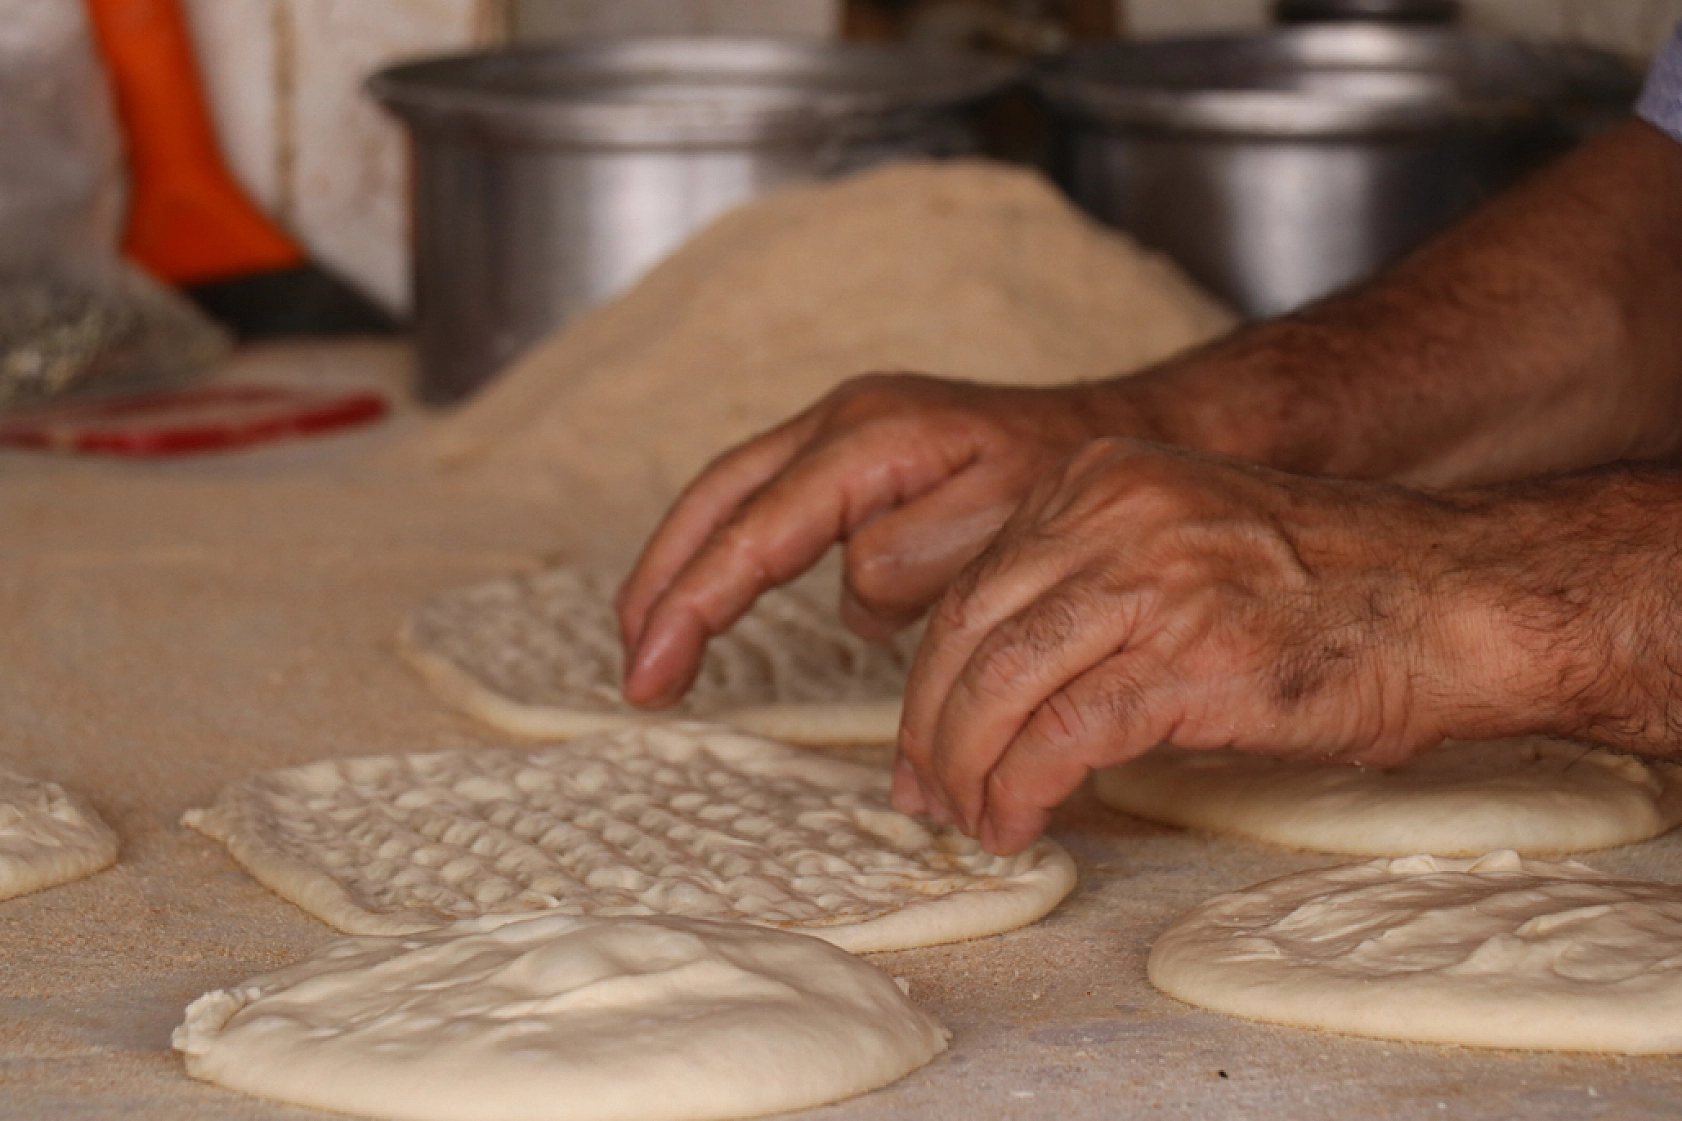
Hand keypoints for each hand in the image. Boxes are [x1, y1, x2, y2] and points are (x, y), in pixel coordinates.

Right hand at [616, 373, 1135, 706]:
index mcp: (870, 438)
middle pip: (718, 500)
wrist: (1126, 431)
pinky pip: (773, 503)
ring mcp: (847, 433)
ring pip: (735, 497)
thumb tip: (852, 600)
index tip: (651, 674)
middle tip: (631, 665)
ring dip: (687, 566)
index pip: (754, 529)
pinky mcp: (858, 457)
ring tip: (651, 638)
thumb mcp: (1002, 522)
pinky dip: (735, 553)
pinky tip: (722, 602)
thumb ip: (913, 558)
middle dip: (663, 581)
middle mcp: (844, 424)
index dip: (693, 605)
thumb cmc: (1070, 479)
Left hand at [893, 438, 1496, 854]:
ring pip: (1000, 684)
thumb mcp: (1186, 546)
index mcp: (1102, 480)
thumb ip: (1092, 590)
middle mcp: (1114, 515)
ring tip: (971, 820)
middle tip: (925, 794)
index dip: (932, 678)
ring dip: (968, 769)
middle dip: (932, 729)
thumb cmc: (1331, 588)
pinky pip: (1064, 735)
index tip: (923, 742)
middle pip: (967, 632)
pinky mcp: (1191, 659)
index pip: (974, 584)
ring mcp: (1152, 582)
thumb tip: (1001, 687)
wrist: (1456, 597)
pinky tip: (1021, 822)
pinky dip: (1024, 789)